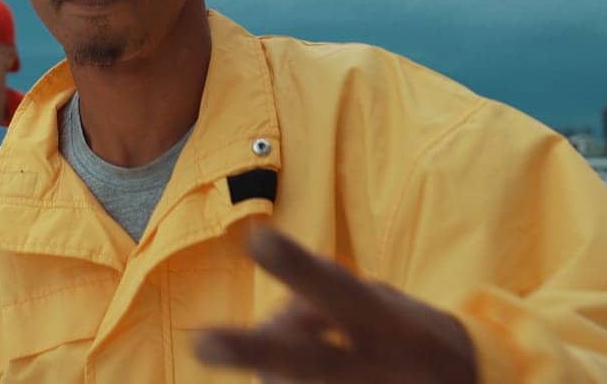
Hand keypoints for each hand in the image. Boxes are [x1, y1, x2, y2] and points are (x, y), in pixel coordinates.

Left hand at [194, 227, 475, 382]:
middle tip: (202, 341)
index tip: (258, 238)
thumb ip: (328, 296)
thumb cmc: (404, 335)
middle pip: (305, 361)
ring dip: (275, 368)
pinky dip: (283, 382)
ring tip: (318, 354)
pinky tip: (292, 375)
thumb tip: (274, 321)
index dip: (297, 266)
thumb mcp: (378, 302)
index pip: (335, 289)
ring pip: (282, 380)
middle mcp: (373, 366)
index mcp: (384, 322)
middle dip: (251, 350)